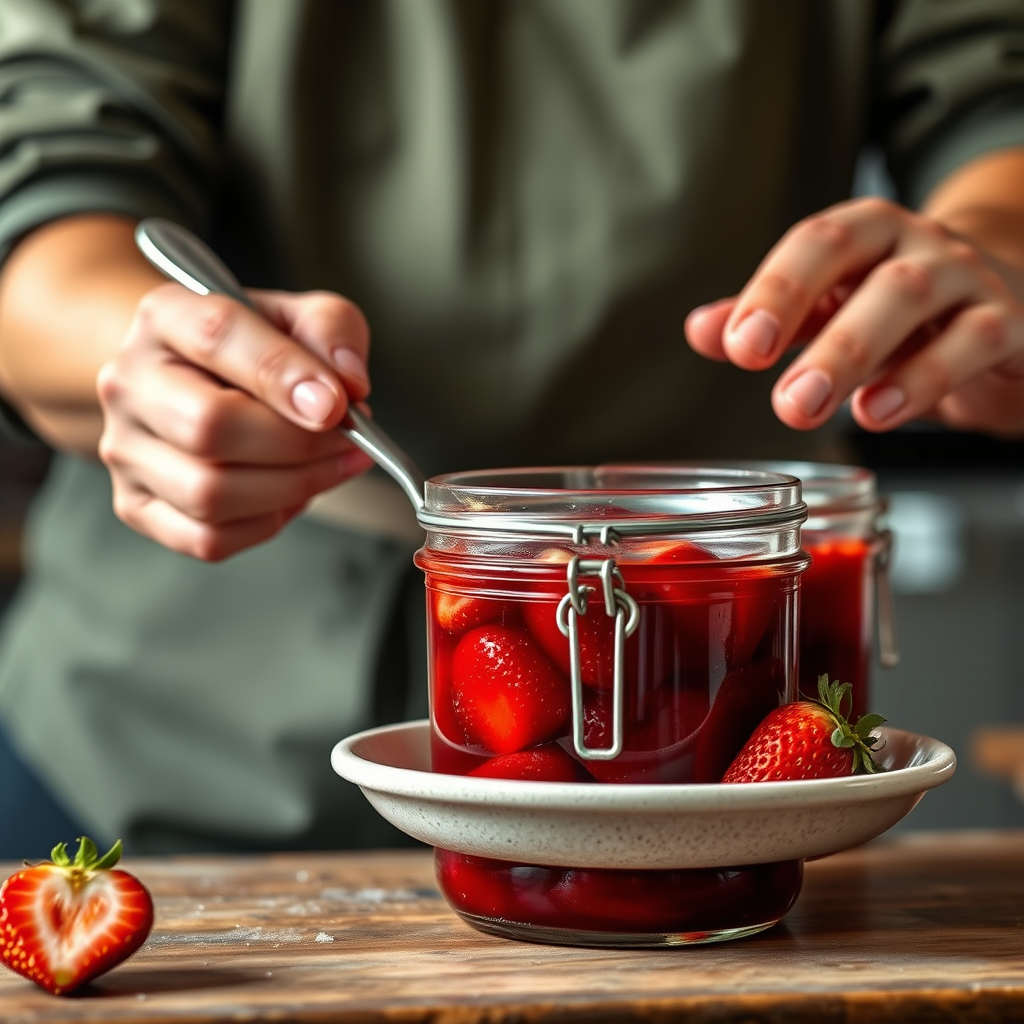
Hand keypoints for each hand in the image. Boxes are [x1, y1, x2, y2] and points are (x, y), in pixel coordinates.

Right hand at [97, 284, 373, 559]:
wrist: (196, 380)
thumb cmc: (253, 351)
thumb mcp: (300, 317)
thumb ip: (331, 331)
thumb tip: (347, 384)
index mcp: (167, 317)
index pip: (218, 337)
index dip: (284, 375)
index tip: (337, 404)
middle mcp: (131, 382)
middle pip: (209, 427)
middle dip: (298, 444)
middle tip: (348, 440)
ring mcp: (125, 450)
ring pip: (210, 494)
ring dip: (293, 488)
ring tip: (331, 466)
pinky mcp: (135, 505)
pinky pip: (208, 538)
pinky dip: (266, 524)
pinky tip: (290, 495)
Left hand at [685, 195, 1023, 437]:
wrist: (1008, 303)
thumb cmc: (902, 310)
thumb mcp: (831, 307)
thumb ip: (770, 318)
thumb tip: (700, 330)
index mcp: (866, 233)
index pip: (816, 244)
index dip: (774, 291)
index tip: (737, 346)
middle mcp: (919, 245)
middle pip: (871, 276)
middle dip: (821, 340)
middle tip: (782, 400)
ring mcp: (969, 280)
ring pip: (917, 302)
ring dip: (860, 358)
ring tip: (814, 408)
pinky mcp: (1010, 324)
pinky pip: (974, 341)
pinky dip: (925, 378)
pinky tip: (880, 411)